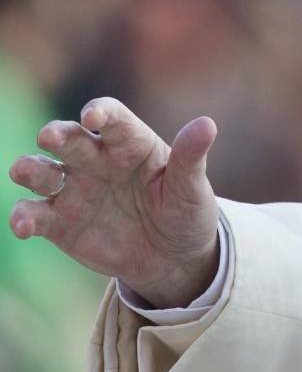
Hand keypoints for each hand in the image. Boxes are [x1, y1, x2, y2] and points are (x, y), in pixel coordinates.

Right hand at [8, 97, 220, 308]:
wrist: (173, 259)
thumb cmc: (186, 213)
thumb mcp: (193, 189)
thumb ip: (191, 158)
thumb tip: (206, 124)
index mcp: (131, 144)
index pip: (112, 119)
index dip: (101, 112)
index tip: (94, 116)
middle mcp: (96, 161)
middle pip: (69, 138)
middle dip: (56, 134)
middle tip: (50, 138)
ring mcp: (74, 190)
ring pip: (39, 171)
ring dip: (29, 169)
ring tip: (24, 173)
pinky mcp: (59, 222)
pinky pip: (33, 214)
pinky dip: (23, 217)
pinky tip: (24, 225)